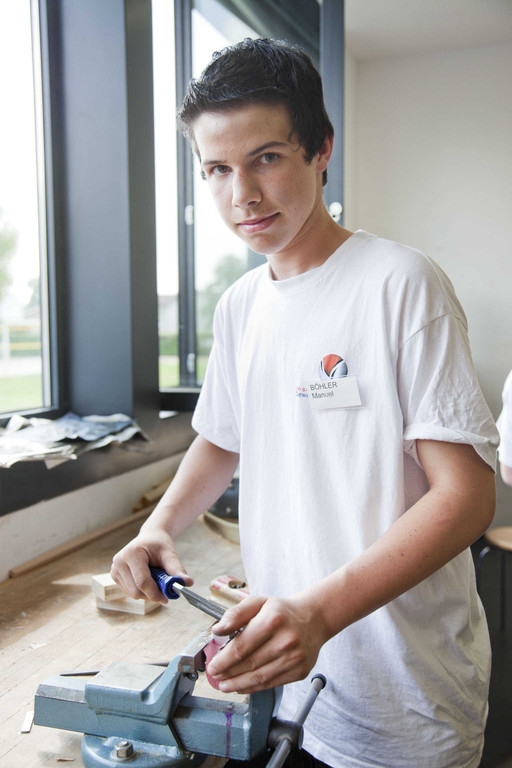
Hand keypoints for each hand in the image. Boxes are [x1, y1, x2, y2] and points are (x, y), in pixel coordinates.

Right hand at [110, 529, 192, 603]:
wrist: (149, 537)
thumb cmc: (159, 545)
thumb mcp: (169, 554)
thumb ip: (177, 569)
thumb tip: (188, 583)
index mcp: (131, 553)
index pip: (142, 582)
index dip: (155, 593)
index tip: (167, 598)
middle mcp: (119, 561)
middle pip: (136, 591)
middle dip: (152, 594)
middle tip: (164, 591)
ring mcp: (114, 569)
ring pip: (132, 594)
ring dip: (146, 593)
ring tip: (155, 580)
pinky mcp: (114, 575)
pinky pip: (129, 592)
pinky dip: (140, 591)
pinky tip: (146, 580)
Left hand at [207, 593, 328, 692]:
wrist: (314, 619)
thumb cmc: (282, 611)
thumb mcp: (258, 602)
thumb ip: (236, 614)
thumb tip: (218, 630)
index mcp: (273, 620)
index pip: (242, 646)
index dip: (224, 660)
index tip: (212, 666)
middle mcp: (286, 640)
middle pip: (249, 664)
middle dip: (228, 673)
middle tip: (215, 676)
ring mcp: (294, 658)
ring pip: (259, 678)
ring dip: (238, 684)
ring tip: (225, 685)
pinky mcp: (299, 671)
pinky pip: (271, 683)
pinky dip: (254, 688)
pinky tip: (242, 685)